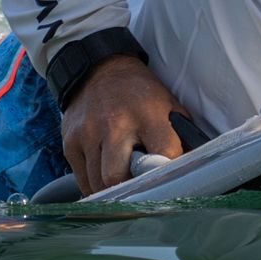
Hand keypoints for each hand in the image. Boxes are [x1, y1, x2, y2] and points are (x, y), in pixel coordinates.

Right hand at [58, 54, 187, 193]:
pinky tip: (104, 179)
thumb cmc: (140, 94)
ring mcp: (88, 133)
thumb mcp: (168, 105)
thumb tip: (191, 168)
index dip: (167, 172)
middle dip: (129, 188)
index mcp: (148, 115)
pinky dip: (94, 186)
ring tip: (122, 182)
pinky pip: (82, 179)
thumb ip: (179, 136)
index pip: (162, 156)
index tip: (167, 179)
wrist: (100, 69)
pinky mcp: (70, 141)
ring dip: (111, 190)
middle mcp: (115, 124)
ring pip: (97, 183)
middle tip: (137, 187)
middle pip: (117, 177)